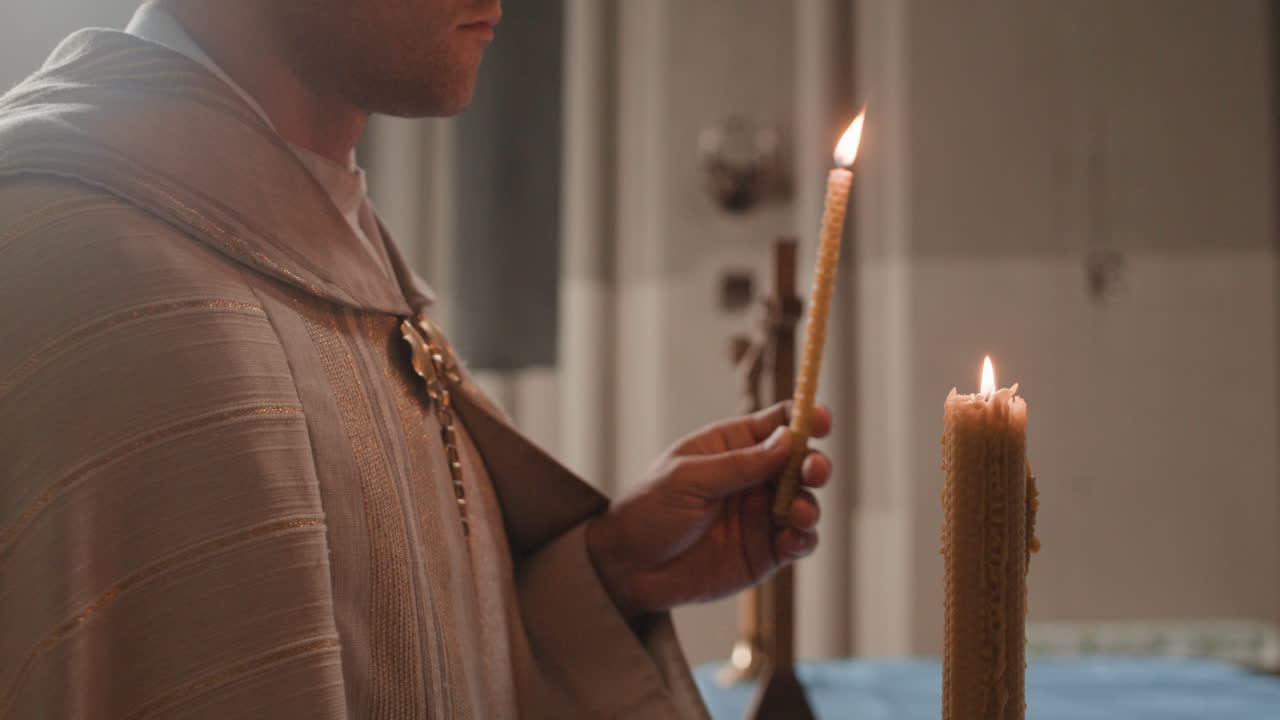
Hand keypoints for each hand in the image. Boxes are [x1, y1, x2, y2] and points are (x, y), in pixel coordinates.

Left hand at [585, 401, 832, 617]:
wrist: (628, 568)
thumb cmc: (648, 511)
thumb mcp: (687, 479)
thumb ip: (739, 464)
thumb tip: (788, 439)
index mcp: (732, 447)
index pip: (778, 424)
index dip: (805, 418)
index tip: (822, 421)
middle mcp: (753, 478)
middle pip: (801, 462)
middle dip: (815, 463)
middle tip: (814, 470)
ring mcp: (761, 515)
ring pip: (806, 502)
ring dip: (811, 504)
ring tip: (797, 513)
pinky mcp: (765, 552)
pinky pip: (799, 541)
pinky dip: (805, 538)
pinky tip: (794, 538)